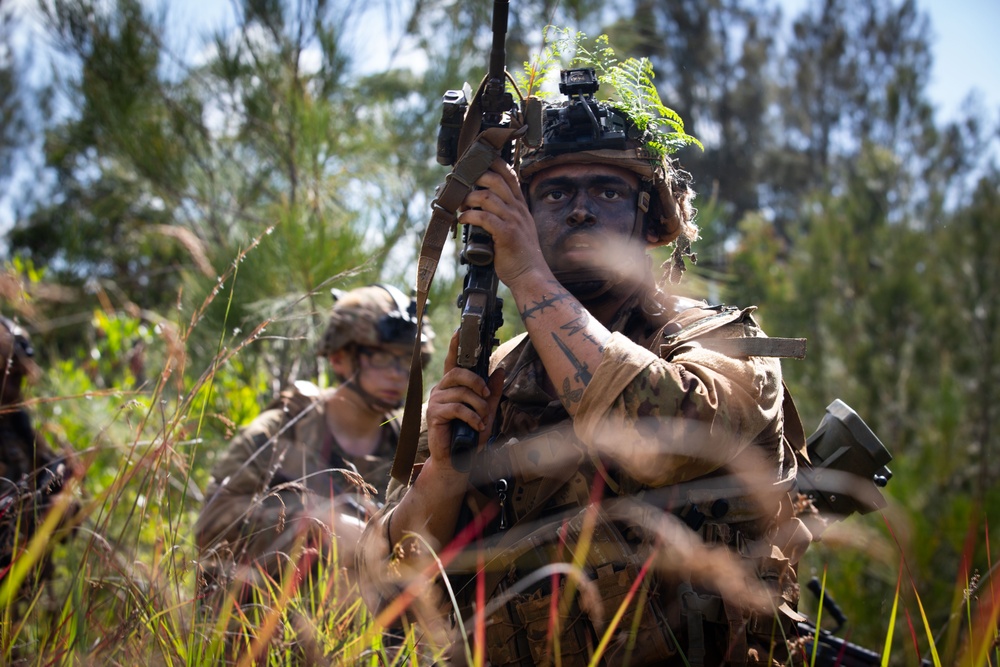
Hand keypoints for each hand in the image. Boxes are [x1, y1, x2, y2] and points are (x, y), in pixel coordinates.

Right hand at [425, 331, 503, 472]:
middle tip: (486, 394)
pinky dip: (471, 417)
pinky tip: (477, 426)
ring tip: (483, 419)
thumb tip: (500, 369)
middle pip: (457, 373)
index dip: (454, 345)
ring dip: (477, 406)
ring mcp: (436, 401)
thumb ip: (492, 392)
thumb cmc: (471, 436)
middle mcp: (442, 390)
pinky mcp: (434, 415)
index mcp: (453, 386)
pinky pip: (456, 408)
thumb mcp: (487, 411)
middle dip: (476, 381)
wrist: (460, 461)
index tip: (460, 330)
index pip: (453, 361)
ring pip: (460, 392)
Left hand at [459, 158, 550, 289]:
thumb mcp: (518, 228)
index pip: (509, 175)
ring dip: (468, 198)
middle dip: (475, 177)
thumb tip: (483, 204)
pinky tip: (462, 220)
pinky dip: (469, 215)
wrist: (531, 275)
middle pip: (496, 179)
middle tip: (462, 185)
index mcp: (520, 206)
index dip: (493, 164)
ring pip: (487, 196)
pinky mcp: (505, 233)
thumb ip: (505, 214)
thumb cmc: (520, 254)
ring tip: (460, 206)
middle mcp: (517, 209)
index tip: (477, 162)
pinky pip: (483, 217)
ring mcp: (513, 220)